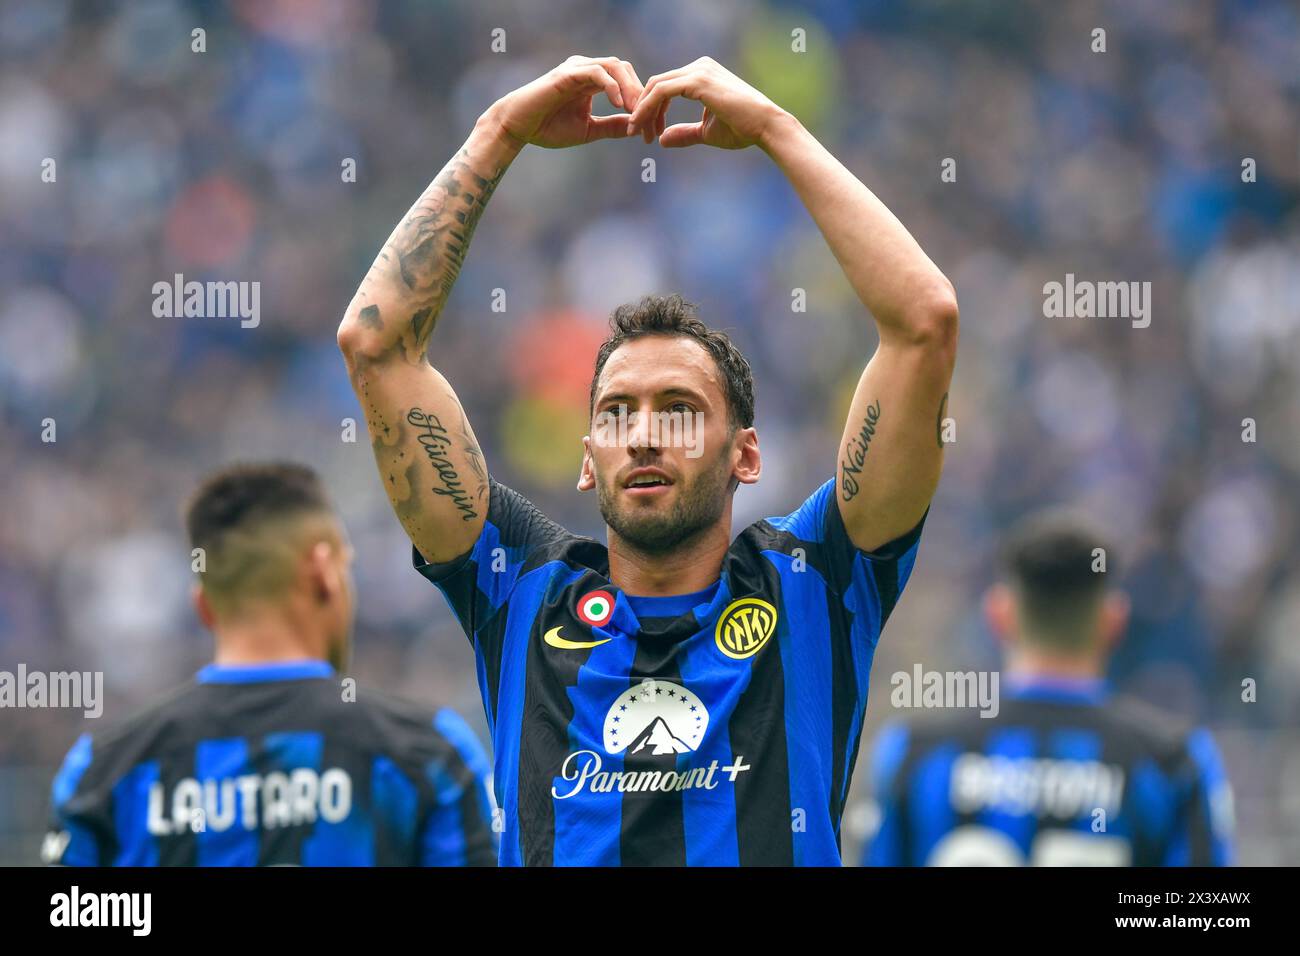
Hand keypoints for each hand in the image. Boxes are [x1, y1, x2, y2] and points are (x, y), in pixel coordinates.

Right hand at [488, 55, 643, 149]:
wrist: (518, 127)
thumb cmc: (548, 128)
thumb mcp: (589, 130)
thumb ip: (612, 127)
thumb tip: (637, 128)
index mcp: (593, 81)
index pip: (626, 81)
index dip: (640, 101)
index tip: (649, 125)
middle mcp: (587, 69)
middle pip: (625, 70)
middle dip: (639, 94)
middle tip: (648, 118)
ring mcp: (577, 68)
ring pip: (614, 66)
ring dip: (630, 89)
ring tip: (636, 111)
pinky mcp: (567, 73)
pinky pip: (597, 71)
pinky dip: (612, 86)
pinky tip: (619, 104)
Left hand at [625, 57, 785, 149]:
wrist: (765, 126)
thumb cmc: (742, 129)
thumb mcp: (706, 132)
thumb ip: (685, 133)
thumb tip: (662, 140)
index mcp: (701, 74)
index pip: (665, 88)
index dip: (651, 111)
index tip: (647, 134)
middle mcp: (699, 67)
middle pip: (656, 85)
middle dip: (642, 110)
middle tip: (637, 135)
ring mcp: (698, 71)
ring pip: (655, 87)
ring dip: (642, 111)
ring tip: (639, 134)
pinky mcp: (697, 81)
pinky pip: (661, 92)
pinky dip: (647, 108)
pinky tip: (642, 125)